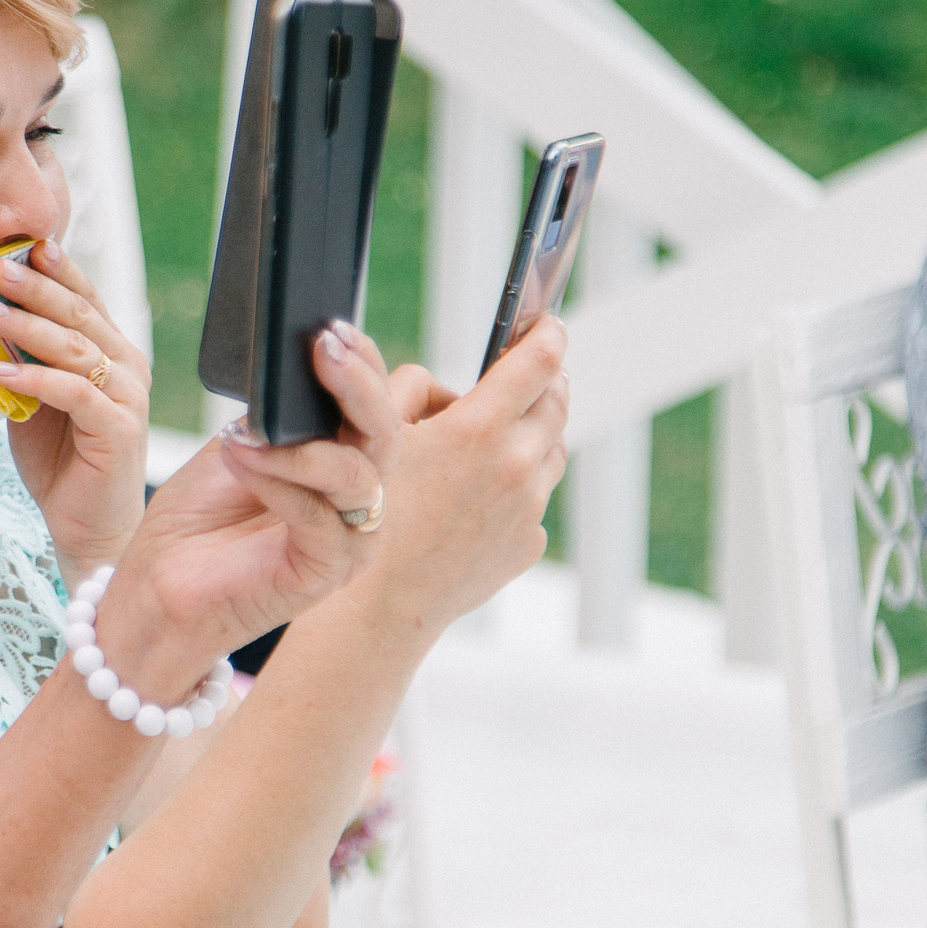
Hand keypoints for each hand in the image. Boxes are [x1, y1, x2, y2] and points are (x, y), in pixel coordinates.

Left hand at [0, 240, 152, 580]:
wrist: (87, 528)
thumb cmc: (60, 461)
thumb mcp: (33, 398)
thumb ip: (20, 358)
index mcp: (110, 351)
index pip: (84, 297)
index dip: (55, 269)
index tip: (20, 243)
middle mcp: (126, 366)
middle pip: (80, 313)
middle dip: (34, 287)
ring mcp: (127, 396)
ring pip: (75, 347)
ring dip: (26, 326)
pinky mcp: (119, 429)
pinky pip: (74, 393)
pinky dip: (35, 378)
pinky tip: (0, 372)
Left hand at [99, 322, 400, 694]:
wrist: (158, 586)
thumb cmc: (196, 519)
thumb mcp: (240, 445)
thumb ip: (275, 413)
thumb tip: (299, 358)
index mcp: (344, 467)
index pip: (377, 408)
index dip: (362, 366)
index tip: (328, 328)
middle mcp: (357, 503)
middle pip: (385, 435)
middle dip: (357, 385)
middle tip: (322, 348)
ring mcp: (347, 542)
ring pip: (359, 476)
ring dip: (300, 445)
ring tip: (245, 433)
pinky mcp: (323, 574)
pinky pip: (321, 519)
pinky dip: (281, 482)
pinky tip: (242, 460)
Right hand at [360, 316, 568, 633]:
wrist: (379, 602)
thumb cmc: (369, 516)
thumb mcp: (379, 433)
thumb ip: (416, 390)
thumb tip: (452, 389)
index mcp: (478, 428)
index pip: (540, 360)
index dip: (547, 334)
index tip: (547, 325)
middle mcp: (515, 465)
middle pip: (557, 401)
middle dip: (546, 381)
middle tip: (528, 375)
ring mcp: (528, 508)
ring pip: (551, 452)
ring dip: (532, 437)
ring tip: (496, 442)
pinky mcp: (528, 543)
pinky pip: (533, 502)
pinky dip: (516, 491)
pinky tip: (477, 502)